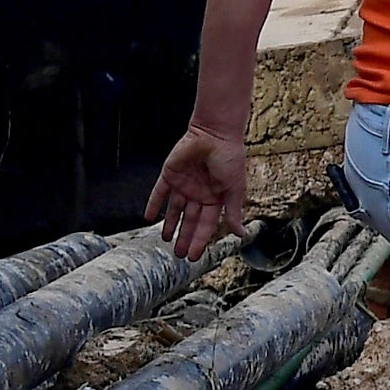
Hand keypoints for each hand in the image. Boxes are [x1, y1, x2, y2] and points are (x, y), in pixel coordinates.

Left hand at [147, 124, 246, 261]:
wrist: (215, 134)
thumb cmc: (229, 159)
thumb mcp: (234, 189)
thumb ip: (234, 212)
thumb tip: (240, 234)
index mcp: (215, 198)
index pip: (206, 224)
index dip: (200, 240)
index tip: (194, 256)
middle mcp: (199, 194)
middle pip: (189, 220)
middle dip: (184, 237)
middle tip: (179, 255)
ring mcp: (184, 185)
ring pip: (174, 210)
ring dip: (169, 225)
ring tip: (165, 240)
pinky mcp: (170, 175)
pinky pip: (159, 193)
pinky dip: (154, 204)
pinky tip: (148, 217)